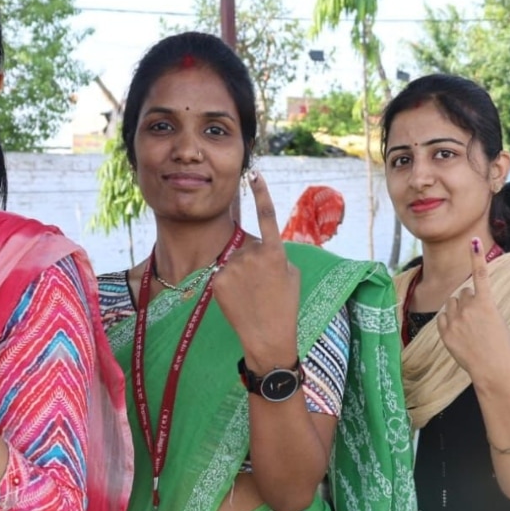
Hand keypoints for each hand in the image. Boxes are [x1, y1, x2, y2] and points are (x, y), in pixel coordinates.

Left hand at [213, 170, 301, 369]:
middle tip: (262, 289)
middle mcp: (253, 254)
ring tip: (251, 297)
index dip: (261, 193)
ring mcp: (233, 266)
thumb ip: (277, 256)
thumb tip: (263, 249)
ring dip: (240, 275)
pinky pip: (222, 275)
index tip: (254, 174)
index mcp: (275, 251)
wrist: (268, 337)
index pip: (267, 215)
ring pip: (234, 262)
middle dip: (252, 263)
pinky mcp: (217, 279)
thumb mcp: (291, 276)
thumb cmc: (285, 307)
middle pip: (247, 249)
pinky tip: (238, 301)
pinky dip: (228, 286)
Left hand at [437, 238, 509, 386]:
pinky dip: (447, 322)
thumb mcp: (497, 320)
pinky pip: (442, 318)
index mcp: (486, 303)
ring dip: (457, 309)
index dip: (477, 256)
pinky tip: (458, 334)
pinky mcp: (445, 332)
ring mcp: (455, 320)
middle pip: (463, 293)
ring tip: (467, 327)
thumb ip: (482, 306)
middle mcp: (469, 308)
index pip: (480, 275)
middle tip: (477, 320)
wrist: (492, 369)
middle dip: (468, 301)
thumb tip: (466, 299)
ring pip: (451, 303)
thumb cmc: (500, 345)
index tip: (473, 240)